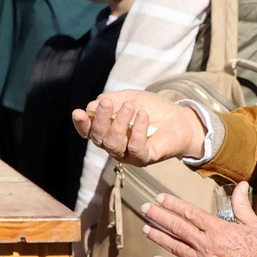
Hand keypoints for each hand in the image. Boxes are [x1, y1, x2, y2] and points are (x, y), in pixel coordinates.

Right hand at [72, 91, 207, 165]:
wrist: (178, 119)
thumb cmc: (152, 109)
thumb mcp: (129, 98)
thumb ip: (111, 101)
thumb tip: (91, 107)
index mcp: (107, 131)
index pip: (88, 131)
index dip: (81, 124)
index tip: (78, 112)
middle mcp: (114, 145)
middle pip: (99, 138)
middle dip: (100, 119)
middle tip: (107, 103)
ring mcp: (128, 155)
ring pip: (114, 144)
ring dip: (119, 123)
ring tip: (130, 107)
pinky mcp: (144, 159)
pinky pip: (135, 148)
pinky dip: (137, 130)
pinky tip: (143, 115)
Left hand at [140, 183, 256, 256]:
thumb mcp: (255, 226)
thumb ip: (243, 206)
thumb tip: (242, 185)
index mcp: (218, 229)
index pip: (190, 212)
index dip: (173, 204)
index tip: (160, 198)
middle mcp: (206, 244)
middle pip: (177, 227)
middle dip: (159, 216)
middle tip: (146, 208)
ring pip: (175, 246)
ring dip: (158, 237)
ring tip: (145, 229)